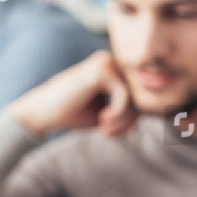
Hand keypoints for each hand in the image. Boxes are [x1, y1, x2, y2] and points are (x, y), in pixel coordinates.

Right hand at [9, 51, 139, 138]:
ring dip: (123, 120)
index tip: (114, 134)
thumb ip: (128, 109)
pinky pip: (124, 95)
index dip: (131, 118)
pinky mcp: (101, 69)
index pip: (136, 94)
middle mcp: (111, 61)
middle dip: (128, 121)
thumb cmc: (70, 114)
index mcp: (112, 70)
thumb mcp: (106, 113)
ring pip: (134, 95)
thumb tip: (156, 111)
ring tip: (106, 132)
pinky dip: (118, 113)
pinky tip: (103, 121)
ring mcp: (106, 62)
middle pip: (138, 94)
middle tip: (110, 136)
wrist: (40, 113)